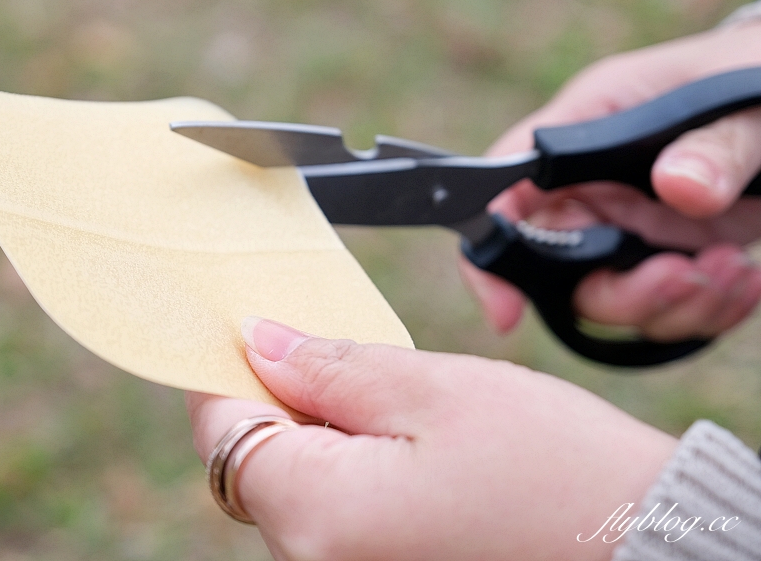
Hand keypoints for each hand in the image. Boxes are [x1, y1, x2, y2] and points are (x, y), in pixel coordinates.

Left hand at [188, 318, 676, 560]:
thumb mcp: (432, 390)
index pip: (222, 430)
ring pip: (292, 488)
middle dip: (277, 398)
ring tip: (382, 398)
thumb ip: (329, 366)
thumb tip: (257, 339)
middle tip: (331, 349)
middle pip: (252, 461)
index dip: (227, 369)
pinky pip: (332, 515)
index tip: (251, 326)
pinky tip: (395, 442)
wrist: (642, 544)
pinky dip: (344, 470)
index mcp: (317, 515)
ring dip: (316, 434)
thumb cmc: (552, 469)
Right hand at [461, 24, 760, 340]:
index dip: (491, 253)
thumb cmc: (753, 74)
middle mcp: (592, 183)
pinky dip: (706, 312)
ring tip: (733, 271)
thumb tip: (680, 188)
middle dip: (622, 293)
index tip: (507, 313)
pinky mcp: (666, 250)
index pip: (506, 191)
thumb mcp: (745, 102)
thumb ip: (713, 144)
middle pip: (558, 266)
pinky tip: (746, 282)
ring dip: (673, 305)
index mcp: (584, 127)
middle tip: (684, 276)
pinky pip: (663, 307)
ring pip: (610, 298)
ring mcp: (627, 222)